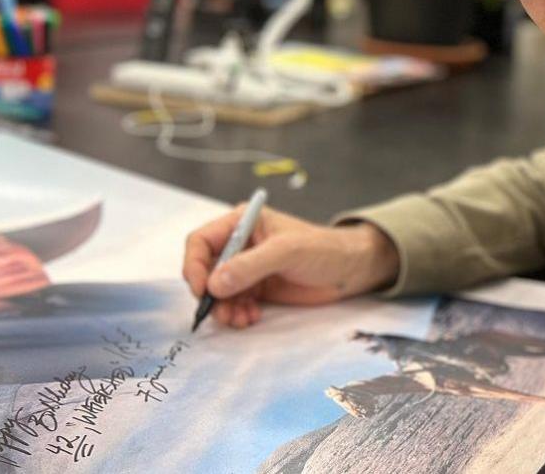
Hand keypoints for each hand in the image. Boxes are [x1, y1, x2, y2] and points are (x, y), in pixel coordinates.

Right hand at [182, 205, 399, 328]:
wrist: (350, 269)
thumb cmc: (323, 249)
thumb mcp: (287, 252)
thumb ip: (250, 266)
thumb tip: (213, 283)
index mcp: (242, 223)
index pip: (201, 241)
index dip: (194, 266)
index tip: (201, 290)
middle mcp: (240, 245)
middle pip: (205, 270)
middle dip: (210, 294)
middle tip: (223, 313)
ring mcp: (247, 268)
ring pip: (218, 292)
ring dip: (224, 309)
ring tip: (240, 320)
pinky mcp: (257, 288)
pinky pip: (233, 303)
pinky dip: (236, 313)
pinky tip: (251, 318)